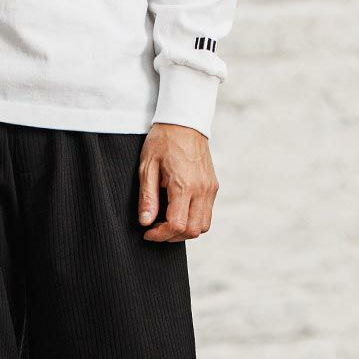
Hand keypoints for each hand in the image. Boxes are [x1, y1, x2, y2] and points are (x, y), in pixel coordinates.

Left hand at [138, 122, 216, 240]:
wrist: (184, 122)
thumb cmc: (163, 141)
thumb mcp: (147, 166)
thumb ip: (147, 197)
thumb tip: (146, 222)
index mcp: (184, 185)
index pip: (177, 225)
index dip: (160, 235)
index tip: (147, 232)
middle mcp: (202, 190)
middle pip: (193, 231)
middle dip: (172, 236)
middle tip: (155, 229)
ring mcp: (210, 189)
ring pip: (203, 226)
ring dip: (185, 230)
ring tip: (166, 222)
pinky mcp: (213, 186)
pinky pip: (207, 213)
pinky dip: (193, 220)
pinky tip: (178, 211)